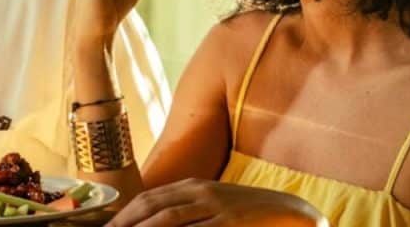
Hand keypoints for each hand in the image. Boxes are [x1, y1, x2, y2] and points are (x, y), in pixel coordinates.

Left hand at [106, 179, 323, 226]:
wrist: (285, 210)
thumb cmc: (244, 212)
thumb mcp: (211, 203)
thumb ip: (184, 210)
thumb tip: (152, 219)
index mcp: (192, 186)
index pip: (149, 198)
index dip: (124, 214)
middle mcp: (200, 192)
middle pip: (153, 206)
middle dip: (126, 223)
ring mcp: (215, 208)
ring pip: (169, 219)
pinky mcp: (229, 224)